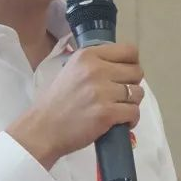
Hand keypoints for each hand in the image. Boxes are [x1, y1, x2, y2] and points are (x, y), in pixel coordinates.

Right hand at [8, 43, 144, 169]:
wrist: (42, 129)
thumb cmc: (57, 101)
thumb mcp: (72, 70)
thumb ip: (96, 64)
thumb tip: (124, 66)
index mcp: (88, 56)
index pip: (129, 51)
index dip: (132, 64)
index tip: (125, 75)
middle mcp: (96, 69)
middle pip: (137, 72)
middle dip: (133, 85)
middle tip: (120, 96)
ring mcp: (102, 92)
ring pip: (138, 93)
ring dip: (132, 104)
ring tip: (119, 110)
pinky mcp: (106, 113)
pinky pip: (134, 113)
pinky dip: (131, 120)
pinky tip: (120, 122)